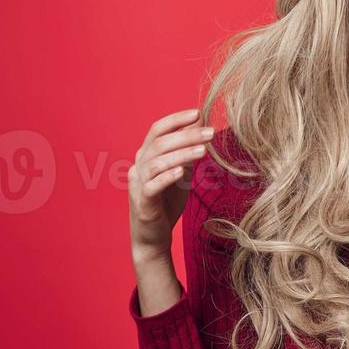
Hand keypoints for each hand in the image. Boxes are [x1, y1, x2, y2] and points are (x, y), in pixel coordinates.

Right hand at [128, 108, 213, 262]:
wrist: (153, 236)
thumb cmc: (167, 201)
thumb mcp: (180, 171)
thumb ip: (186, 150)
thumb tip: (201, 124)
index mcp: (146, 156)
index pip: (157, 130)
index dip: (176, 120)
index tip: (198, 113)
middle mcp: (138, 167)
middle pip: (159, 143)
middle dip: (186, 135)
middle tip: (211, 132)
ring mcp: (137, 185)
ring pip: (156, 163)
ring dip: (181, 154)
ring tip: (203, 151)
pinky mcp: (142, 203)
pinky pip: (151, 187)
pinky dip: (167, 177)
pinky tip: (183, 172)